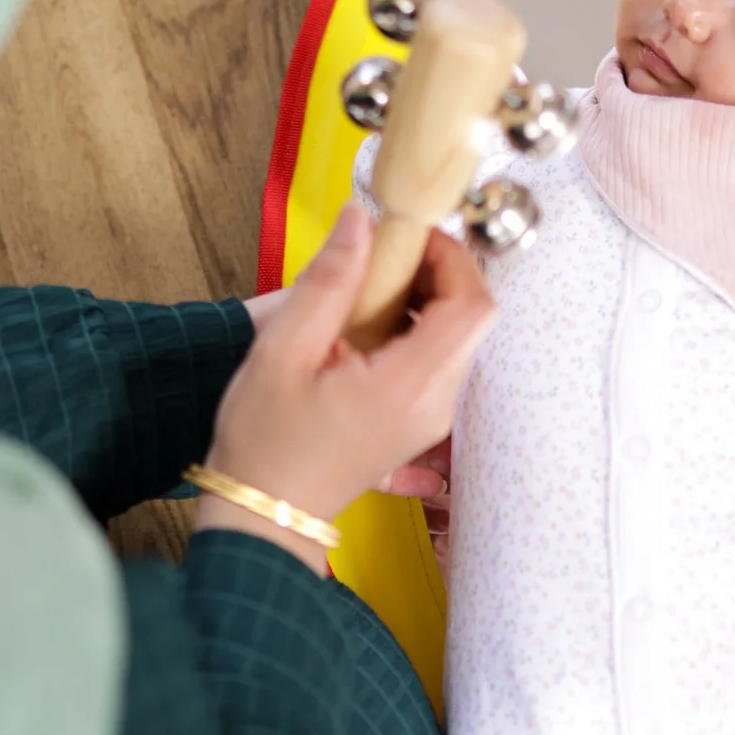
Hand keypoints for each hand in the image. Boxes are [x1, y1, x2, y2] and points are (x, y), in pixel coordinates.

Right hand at [201, 209, 494, 567]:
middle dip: (436, 271)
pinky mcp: (420, 420)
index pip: (471, 306)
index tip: (406, 236)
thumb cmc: (265, 441)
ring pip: (457, 334)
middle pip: (471, 316)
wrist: (263, 513)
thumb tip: (362, 220)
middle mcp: (434, 405)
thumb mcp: (282, 351)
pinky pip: (438, 357)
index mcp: (407, 387)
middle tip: (381, 255)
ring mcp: (432, 417)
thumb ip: (328, 281)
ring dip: (424, 297)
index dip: (451, 257)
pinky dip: (415, 325)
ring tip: (365, 290)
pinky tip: (366, 324)